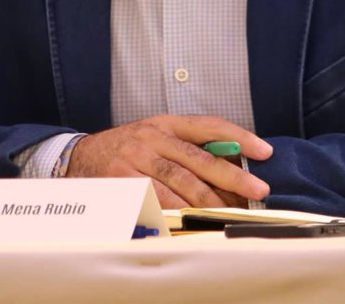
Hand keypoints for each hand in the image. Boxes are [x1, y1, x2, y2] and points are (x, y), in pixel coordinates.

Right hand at [65, 115, 272, 207]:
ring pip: (178, 183)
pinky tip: (194, 221)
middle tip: (257, 190)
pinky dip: (176, 213)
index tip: (264, 151)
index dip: (239, 137)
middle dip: (232, 177)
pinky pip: (154, 201)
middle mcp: (152, 138)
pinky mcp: (122, 183)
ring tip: (231, 212)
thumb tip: (235, 165)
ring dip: (208, 201)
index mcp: (166, 123)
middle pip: (198, 159)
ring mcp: (135, 160)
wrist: (81, 156)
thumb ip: (190, 146)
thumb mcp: (158, 136)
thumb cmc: (129, 148)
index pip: (209, 126)